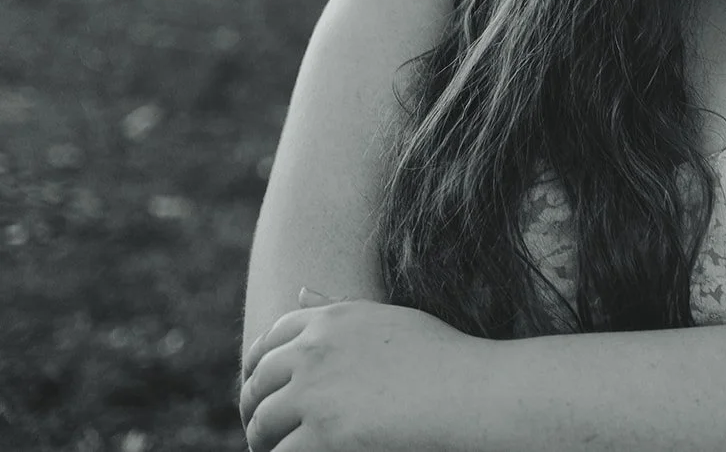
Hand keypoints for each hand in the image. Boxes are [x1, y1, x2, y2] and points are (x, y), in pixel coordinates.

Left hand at [239, 287, 484, 451]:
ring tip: (276, 451)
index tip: (261, 390)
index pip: (270, 340)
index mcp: (329, 320)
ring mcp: (315, 394)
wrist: (469, 392)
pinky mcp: (323, 435)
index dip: (258, 368)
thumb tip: (298, 291)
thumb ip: (338, 306)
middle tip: (264, 432)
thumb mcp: (385, 318)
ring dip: (264, 443)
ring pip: (263, 425)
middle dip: (255, 410)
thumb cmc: (440, 356)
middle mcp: (314, 352)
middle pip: (259, 384)